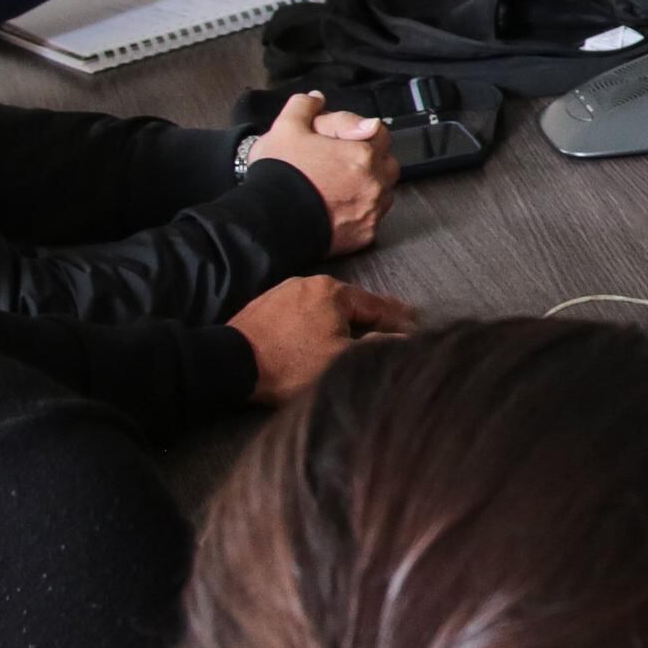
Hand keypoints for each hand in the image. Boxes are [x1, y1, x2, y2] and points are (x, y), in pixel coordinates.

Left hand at [230, 277, 416, 406]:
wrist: (231, 363)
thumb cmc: (290, 364)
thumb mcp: (342, 360)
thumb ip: (376, 346)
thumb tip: (402, 338)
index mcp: (334, 292)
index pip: (377, 305)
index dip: (399, 319)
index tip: (416, 325)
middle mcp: (309, 283)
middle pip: (351, 303)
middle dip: (372, 318)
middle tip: (393, 328)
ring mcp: (284, 292)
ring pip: (325, 308)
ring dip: (343, 321)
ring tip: (358, 335)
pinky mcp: (265, 307)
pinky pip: (302, 314)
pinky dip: (318, 323)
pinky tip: (319, 336)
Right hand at [241, 90, 396, 252]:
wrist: (267, 222)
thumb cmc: (279, 175)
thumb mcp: (285, 128)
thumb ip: (305, 106)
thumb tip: (317, 99)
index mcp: (362, 153)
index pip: (380, 132)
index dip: (359, 131)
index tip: (342, 139)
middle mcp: (374, 183)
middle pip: (386, 163)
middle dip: (369, 158)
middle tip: (340, 161)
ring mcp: (371, 211)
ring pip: (383, 191)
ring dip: (368, 185)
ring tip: (339, 185)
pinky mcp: (365, 235)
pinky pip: (374, 217)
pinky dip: (362, 211)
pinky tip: (339, 207)